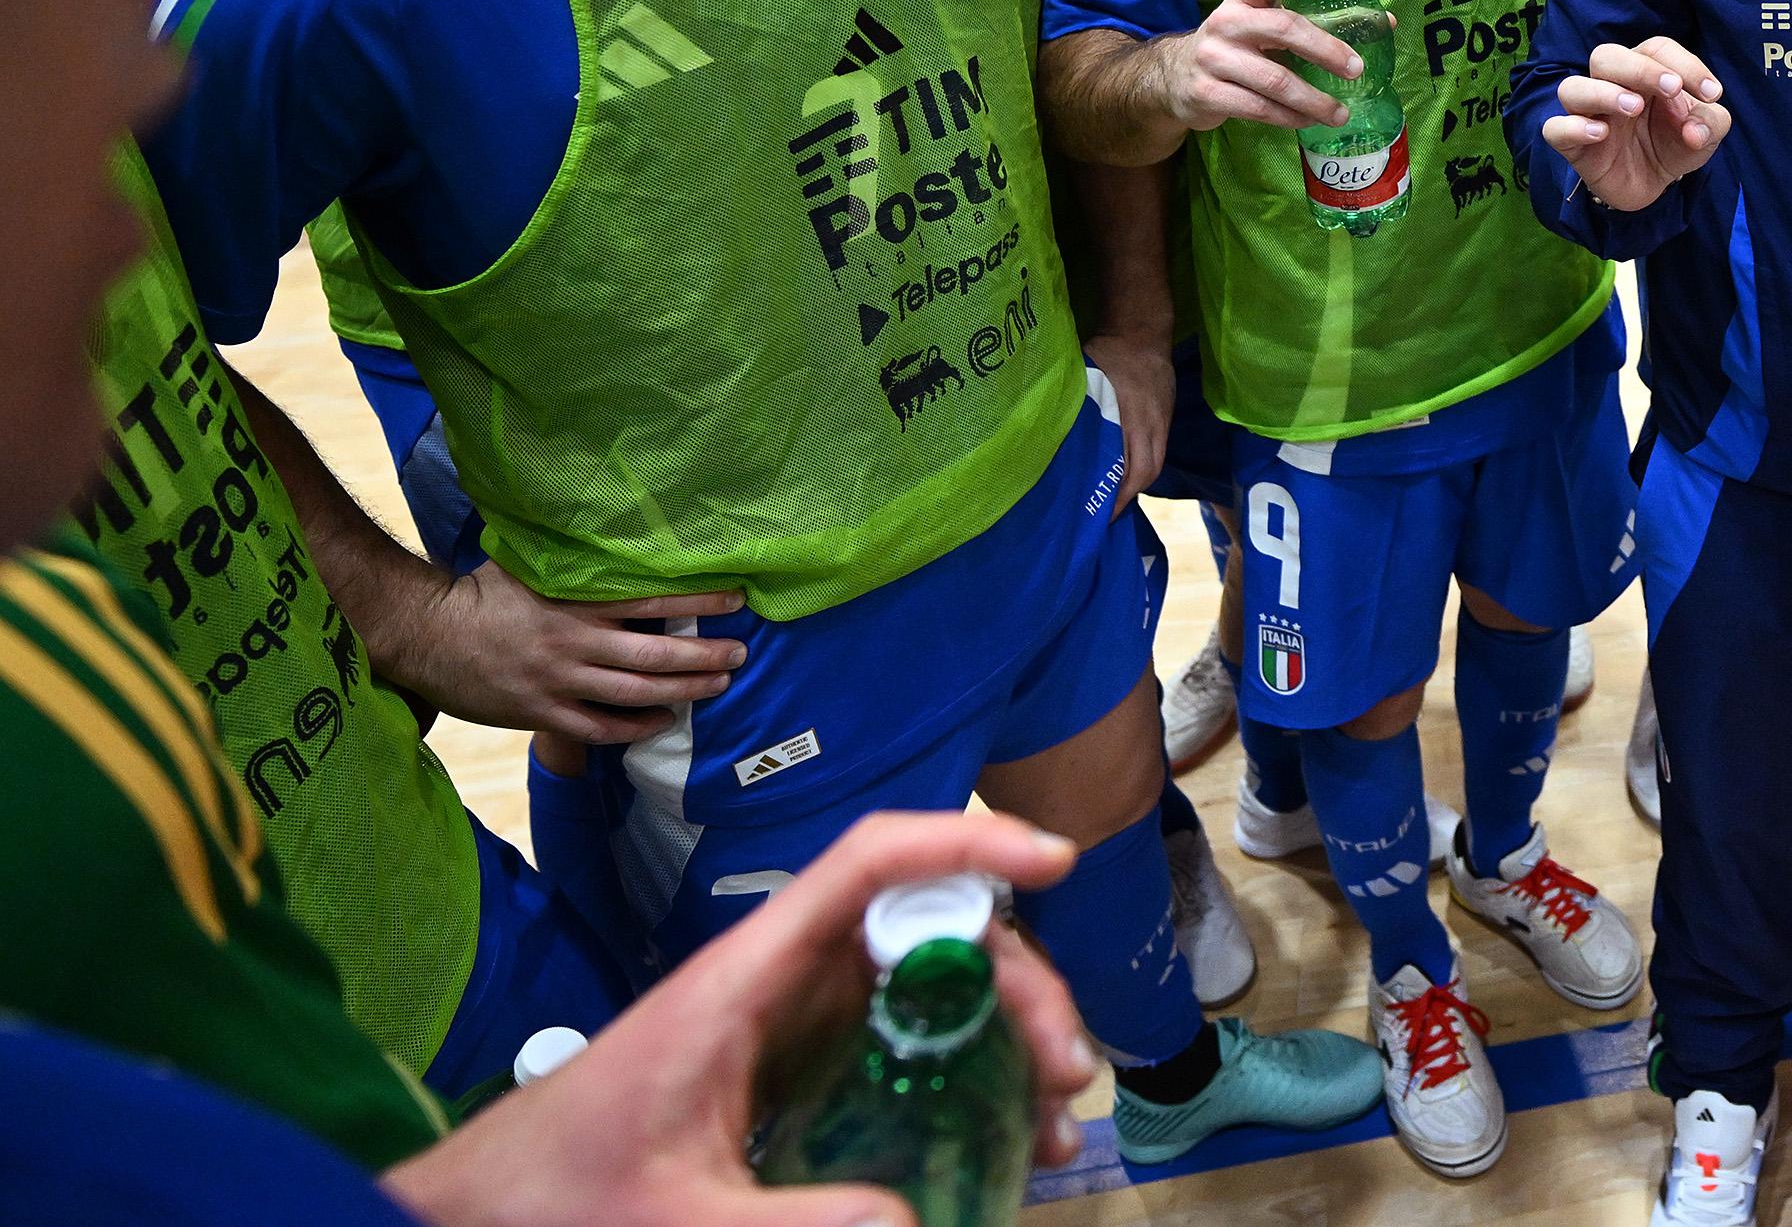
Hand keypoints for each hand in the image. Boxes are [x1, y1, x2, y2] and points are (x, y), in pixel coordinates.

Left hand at [382, 810, 1099, 1226]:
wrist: (484, 1211)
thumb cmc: (555, 1192)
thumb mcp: (672, 1219)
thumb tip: (913, 1223)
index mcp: (748, 977)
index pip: (869, 865)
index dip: (965, 842)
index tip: (1050, 860)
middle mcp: (783, 982)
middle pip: (931, 933)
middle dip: (1018, 984)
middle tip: (1067, 1074)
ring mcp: (794, 1024)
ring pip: (929, 988)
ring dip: (1004, 1034)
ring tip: (1053, 1120)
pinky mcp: (796, 1070)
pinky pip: (902, 1045)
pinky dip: (964, 1077)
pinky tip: (1002, 1140)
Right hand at [399, 561, 749, 745]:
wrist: (424, 635)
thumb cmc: (481, 593)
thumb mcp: (530, 565)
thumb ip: (576, 561)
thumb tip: (617, 529)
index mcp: (575, 601)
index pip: (652, 600)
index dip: (699, 601)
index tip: (737, 599)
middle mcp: (573, 643)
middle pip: (655, 653)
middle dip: (704, 656)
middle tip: (740, 653)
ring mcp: (558, 682)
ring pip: (635, 693)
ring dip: (683, 691)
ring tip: (718, 684)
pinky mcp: (540, 713)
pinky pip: (600, 728)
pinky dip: (637, 727)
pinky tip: (663, 719)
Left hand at [1088, 330, 1175, 512]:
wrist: (1142, 331)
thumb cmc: (1108, 353)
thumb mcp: (1084, 379)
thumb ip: (1076, 412)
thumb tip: (1050, 441)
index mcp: (1131, 416)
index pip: (1132, 467)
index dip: (1118, 495)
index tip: (1099, 513)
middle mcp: (1151, 424)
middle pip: (1147, 471)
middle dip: (1126, 497)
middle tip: (1104, 515)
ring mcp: (1161, 422)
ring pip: (1155, 464)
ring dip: (1136, 485)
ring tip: (1113, 500)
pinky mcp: (1164, 418)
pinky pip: (1158, 451)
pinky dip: (1142, 468)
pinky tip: (1125, 475)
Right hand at [1151, 0, 1364, 133]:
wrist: (1173, 79)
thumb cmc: (1237, 48)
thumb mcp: (1264, 26)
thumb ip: (1313, 21)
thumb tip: (1385, 23)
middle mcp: (1226, 22)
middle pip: (1283, 28)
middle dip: (1325, 49)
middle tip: (1356, 69)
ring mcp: (1213, 58)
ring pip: (1275, 79)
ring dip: (1314, 99)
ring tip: (1340, 113)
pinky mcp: (1207, 93)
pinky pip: (1258, 109)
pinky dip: (1289, 117)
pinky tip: (1307, 121)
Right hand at [1540, 37, 1729, 214]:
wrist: (1654, 185)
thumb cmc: (1675, 143)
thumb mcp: (1706, 133)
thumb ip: (1710, 124)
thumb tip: (1693, 130)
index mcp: (1645, 72)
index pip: (1656, 49)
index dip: (1686, 65)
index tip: (1712, 94)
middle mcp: (1611, 85)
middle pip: (1607, 56)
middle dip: (1641, 69)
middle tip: (1672, 89)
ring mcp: (1588, 114)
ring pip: (1573, 88)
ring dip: (1603, 93)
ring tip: (1633, 108)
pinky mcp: (1572, 145)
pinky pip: (1555, 128)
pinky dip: (1573, 127)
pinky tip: (1602, 135)